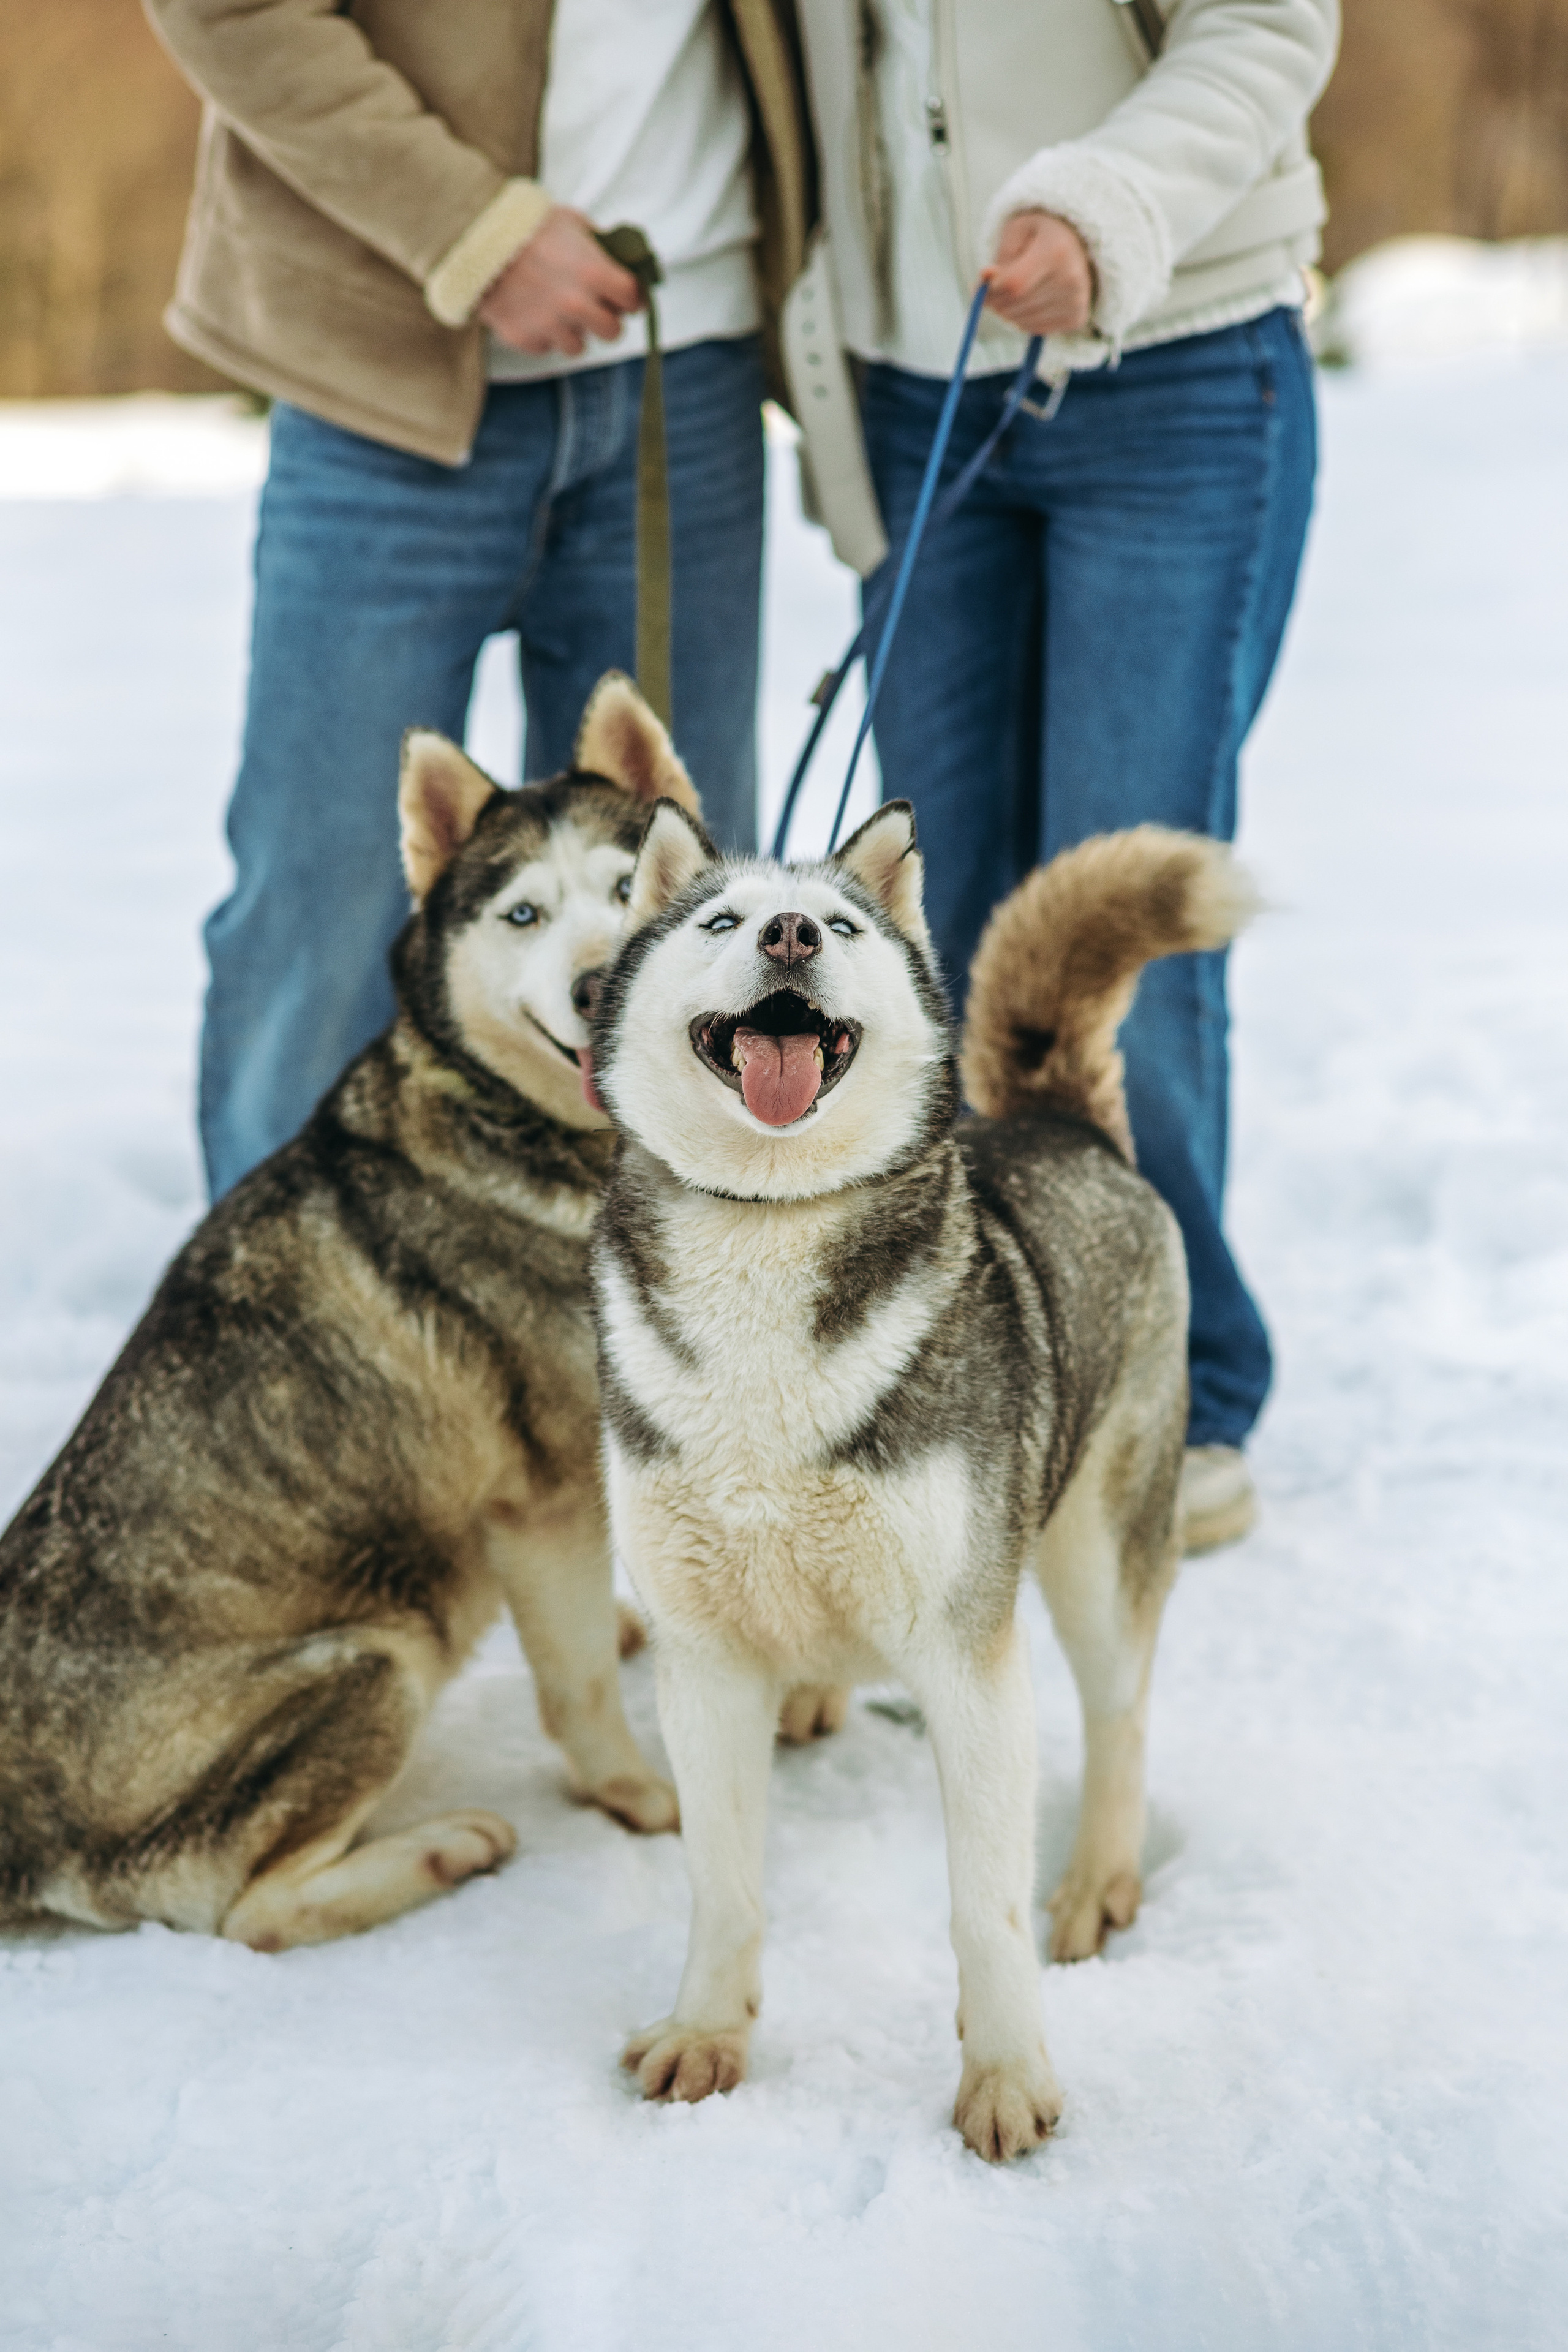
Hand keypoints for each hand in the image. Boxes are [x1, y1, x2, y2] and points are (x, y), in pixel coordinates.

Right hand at [478, 206, 642, 356]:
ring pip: (578, 346)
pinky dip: (543, 334)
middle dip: (605, 319)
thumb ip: (602, 246)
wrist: (474, 237)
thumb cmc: (527, 225)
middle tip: (593, 307)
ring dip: (573, 331)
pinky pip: (546, 346)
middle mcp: (576, 305)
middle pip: (613, 332)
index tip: (623, 296)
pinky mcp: (525, 339)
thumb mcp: (572, 222)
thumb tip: (626, 259)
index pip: (633, 299)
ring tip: (556, 308)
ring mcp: (550, 325)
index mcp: (594, 273)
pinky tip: (531, 310)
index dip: (630, 297)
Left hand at [983, 210, 1094, 337]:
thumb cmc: (1041, 235)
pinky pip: (1034, 329)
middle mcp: (1071, 279)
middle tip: (993, 291)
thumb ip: (1000, 255)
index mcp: (1056, 251)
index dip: (990, 291)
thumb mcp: (1018, 230)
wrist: (1078, 246)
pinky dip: (1023, 320)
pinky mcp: (1076, 318)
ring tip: (1014, 293)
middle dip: (996, 302)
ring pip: (1022, 322)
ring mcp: (1076, 302)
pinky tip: (1030, 302)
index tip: (982, 287)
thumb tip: (986, 279)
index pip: (1014, 284)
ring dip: (1008, 312)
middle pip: (1016, 305)